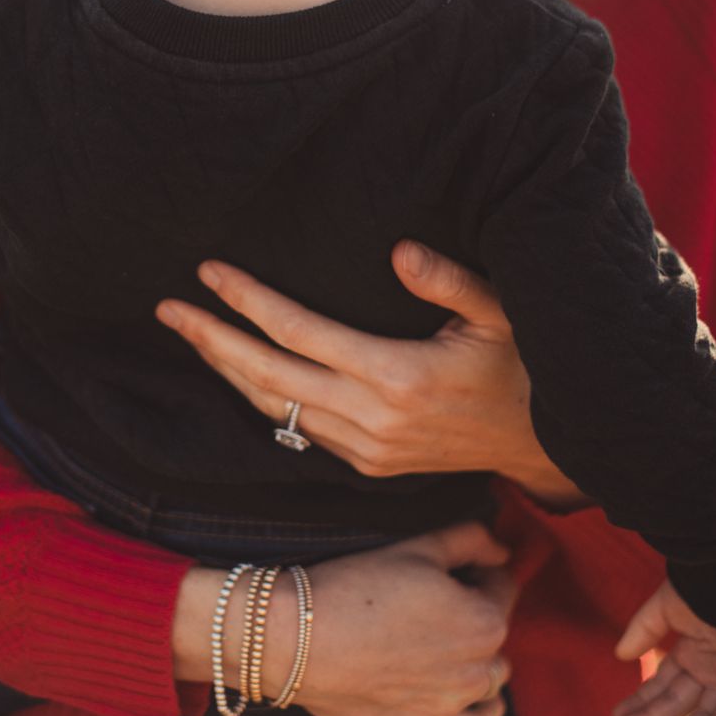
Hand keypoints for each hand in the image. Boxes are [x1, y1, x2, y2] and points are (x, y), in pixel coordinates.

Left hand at [154, 241, 586, 503]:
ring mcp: (368, 449)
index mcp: (397, 376)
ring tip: (190, 334)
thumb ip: (448, 281)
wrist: (548, 447)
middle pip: (268, 376)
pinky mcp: (371, 465)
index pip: (299, 333)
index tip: (208, 272)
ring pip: (276, 409)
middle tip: (167, 308)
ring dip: (228, 371)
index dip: (248, 301)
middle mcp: (373, 419)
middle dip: (212, 340)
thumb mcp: (500, 313)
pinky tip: (239, 373)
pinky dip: (262, 400)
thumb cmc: (524, 366)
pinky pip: (300, 430)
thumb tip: (399, 250)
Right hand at [175, 521, 521, 715]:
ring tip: (435, 645)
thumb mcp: (417, 547)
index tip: (447, 572)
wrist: (296, 638)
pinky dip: (477, 709)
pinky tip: (456, 691)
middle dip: (474, 616)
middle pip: (495, 636)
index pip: (503, 589)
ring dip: (475, 660)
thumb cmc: (355, 586)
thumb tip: (501, 552)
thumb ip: (472, 542)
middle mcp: (477, 669)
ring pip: (489, 680)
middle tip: (432, 606)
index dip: (477, 573)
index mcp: (483, 620)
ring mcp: (451, 706)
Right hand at [610, 580, 715, 715]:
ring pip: (707, 711)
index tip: (617, 714)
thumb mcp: (662, 610)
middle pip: (679, 701)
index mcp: (692, 651)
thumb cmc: (698, 585)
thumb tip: (620, 655)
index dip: (641, 700)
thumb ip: (642, 632)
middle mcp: (711, 666)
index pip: (664, 684)